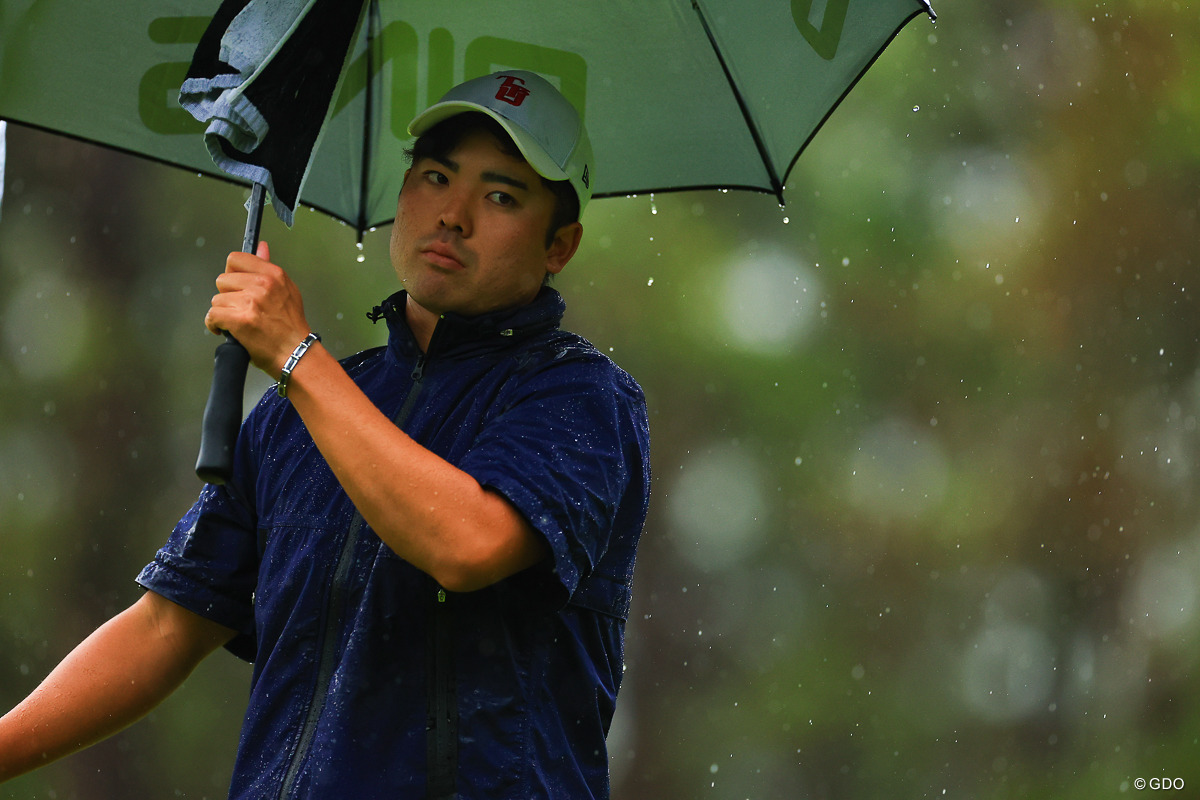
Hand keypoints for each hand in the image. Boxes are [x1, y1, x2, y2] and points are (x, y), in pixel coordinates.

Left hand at [205, 241, 312, 377]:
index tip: (236, 286)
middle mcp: (262, 285)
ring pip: (217, 300)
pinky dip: (215, 325)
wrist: (296, 354)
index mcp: (273, 274)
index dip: (232, 273)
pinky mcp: (240, 320)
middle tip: (240, 308)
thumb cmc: (291, 327)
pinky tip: (226, 330)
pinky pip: (212, 315)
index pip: (236, 259)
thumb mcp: (287, 290)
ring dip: (223, 313)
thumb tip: (261, 247)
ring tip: (238, 322)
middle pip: (222, 280)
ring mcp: (250, 302)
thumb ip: (269, 267)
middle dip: (227, 296)